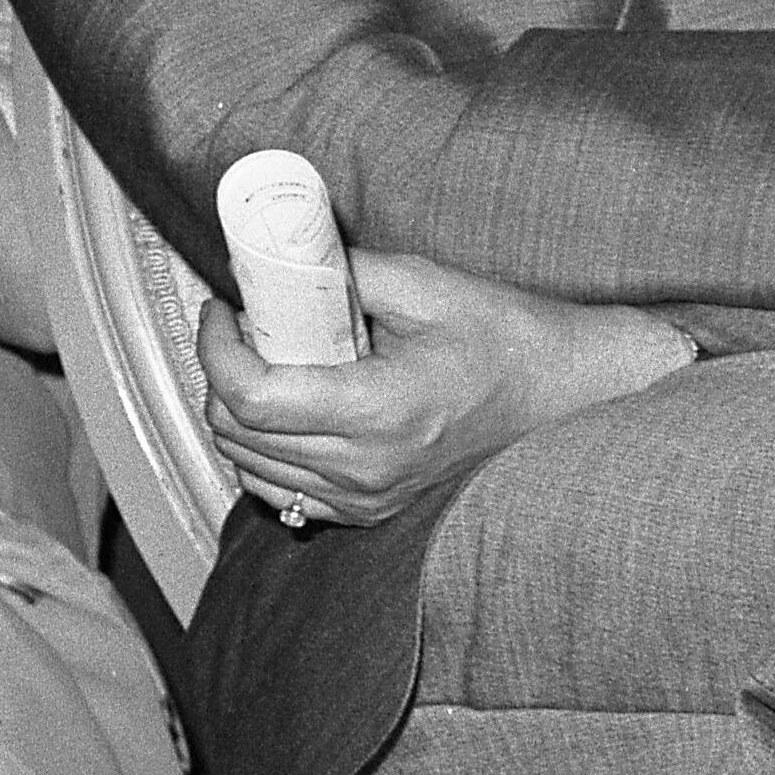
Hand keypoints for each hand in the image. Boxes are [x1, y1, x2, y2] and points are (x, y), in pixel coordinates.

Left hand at [198, 247, 695, 529]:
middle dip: (219, 373)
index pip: (251, 396)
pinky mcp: (366, 512)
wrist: (560, 393)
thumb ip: (339, 273)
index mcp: (380, 410)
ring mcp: (366, 499)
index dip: (214, 349)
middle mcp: (367, 468)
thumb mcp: (423, 285)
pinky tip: (286, 409)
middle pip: (237, 432)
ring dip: (237, 412)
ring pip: (248, 465)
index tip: (222, 310)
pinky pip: (278, 491)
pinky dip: (261, 451)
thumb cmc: (503, 337)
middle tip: (244, 327)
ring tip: (267, 363)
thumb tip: (271, 263)